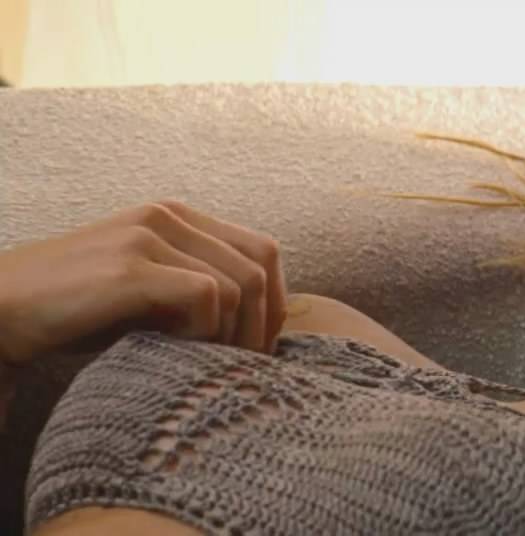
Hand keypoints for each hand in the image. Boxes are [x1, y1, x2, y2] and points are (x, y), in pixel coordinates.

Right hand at [0, 200, 287, 364]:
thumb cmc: (76, 315)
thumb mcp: (149, 296)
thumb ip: (199, 292)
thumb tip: (263, 324)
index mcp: (177, 217)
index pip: (263, 252)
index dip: (274, 303)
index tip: (259, 348)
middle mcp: (167, 216)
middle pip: (261, 268)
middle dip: (262, 325)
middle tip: (244, 367)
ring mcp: (148, 236)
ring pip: (241, 285)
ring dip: (234, 334)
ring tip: (205, 362)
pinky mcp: (130, 266)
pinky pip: (207, 296)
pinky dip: (205, 332)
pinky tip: (174, 350)